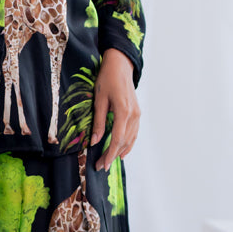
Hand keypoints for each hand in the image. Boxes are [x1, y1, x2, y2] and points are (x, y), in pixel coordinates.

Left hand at [91, 47, 139, 169]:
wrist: (120, 65)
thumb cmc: (107, 78)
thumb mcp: (99, 99)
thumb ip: (98, 122)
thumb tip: (95, 141)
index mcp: (123, 111)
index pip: (117, 139)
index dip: (110, 154)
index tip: (102, 165)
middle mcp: (133, 115)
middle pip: (124, 142)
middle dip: (112, 156)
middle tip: (101, 166)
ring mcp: (137, 114)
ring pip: (131, 139)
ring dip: (120, 151)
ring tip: (109, 160)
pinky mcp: (137, 112)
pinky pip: (134, 132)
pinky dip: (128, 143)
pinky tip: (122, 150)